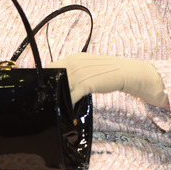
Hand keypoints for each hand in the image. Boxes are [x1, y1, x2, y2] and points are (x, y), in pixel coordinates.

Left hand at [47, 53, 168, 108]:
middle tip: (48, 101)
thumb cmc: (105, 71)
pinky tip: (69, 111)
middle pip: (55, 78)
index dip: (47, 78)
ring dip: (59, 98)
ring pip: (62, 87)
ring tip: (57, 107)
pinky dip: (69, 104)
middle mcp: (75, 64)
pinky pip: (72, 95)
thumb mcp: (87, 65)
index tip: (45, 89)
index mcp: (74, 58)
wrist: (125, 72)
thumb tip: (61, 80)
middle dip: (51, 90)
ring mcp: (80, 73)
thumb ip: (74, 70)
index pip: (53, 67)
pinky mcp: (87, 83)